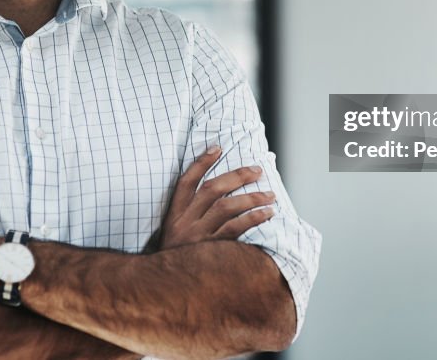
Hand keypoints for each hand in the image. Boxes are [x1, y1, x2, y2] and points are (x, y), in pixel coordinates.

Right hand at [157, 146, 275, 249]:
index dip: (201, 163)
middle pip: (212, 190)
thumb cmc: (178, 257)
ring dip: (251, 198)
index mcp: (174, 215)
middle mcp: (184, 223)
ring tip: (270, 195)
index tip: (218, 148)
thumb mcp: (175, 233)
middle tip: (258, 170)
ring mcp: (198, 237)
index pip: (186, 181)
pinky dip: (253, 219)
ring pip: (227, 208)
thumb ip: (191, 214)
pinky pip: (236, 230)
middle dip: (237, 176)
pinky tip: (267, 214)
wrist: (166, 290)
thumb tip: (220, 191)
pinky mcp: (212, 252)